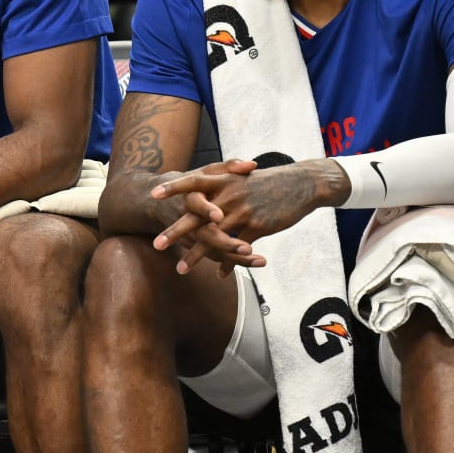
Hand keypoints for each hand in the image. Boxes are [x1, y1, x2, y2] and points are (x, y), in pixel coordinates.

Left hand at [154, 160, 337, 274]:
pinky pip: (237, 250)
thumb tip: (202, 196)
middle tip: (156, 245)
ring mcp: (242, 212)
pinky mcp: (257, 227)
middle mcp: (229, 195)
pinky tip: (219, 274)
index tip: (153, 195)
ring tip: (180, 269)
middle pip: (196, 216)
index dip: (173, 188)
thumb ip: (222, 186)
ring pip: (214, 238)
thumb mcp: (243, 178)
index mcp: (224, 180)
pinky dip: (227, 264)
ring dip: (195, 256)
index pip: (193, 182)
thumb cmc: (269, 181)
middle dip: (175, 231)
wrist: (301, 184)